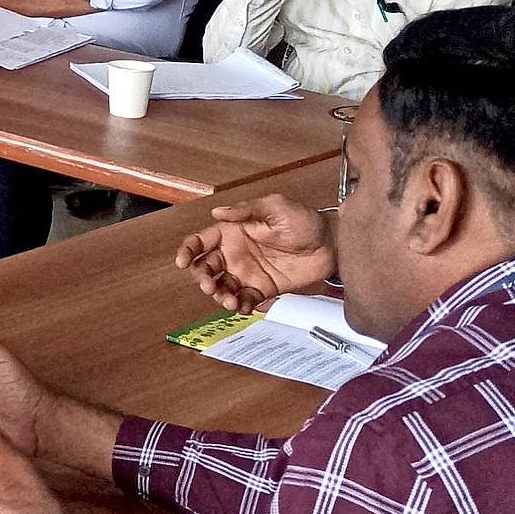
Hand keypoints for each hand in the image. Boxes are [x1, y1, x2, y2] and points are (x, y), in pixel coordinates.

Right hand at [174, 194, 334, 312]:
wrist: (332, 245)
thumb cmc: (305, 220)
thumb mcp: (276, 207)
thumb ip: (247, 210)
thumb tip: (217, 212)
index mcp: (233, 231)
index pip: (201, 241)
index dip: (188, 250)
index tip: (182, 261)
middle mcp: (235, 253)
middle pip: (206, 268)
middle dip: (202, 279)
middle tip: (209, 287)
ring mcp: (247, 272)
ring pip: (222, 287)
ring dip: (219, 296)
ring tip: (230, 300)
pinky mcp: (262, 289)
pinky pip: (244, 300)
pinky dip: (240, 306)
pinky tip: (243, 306)